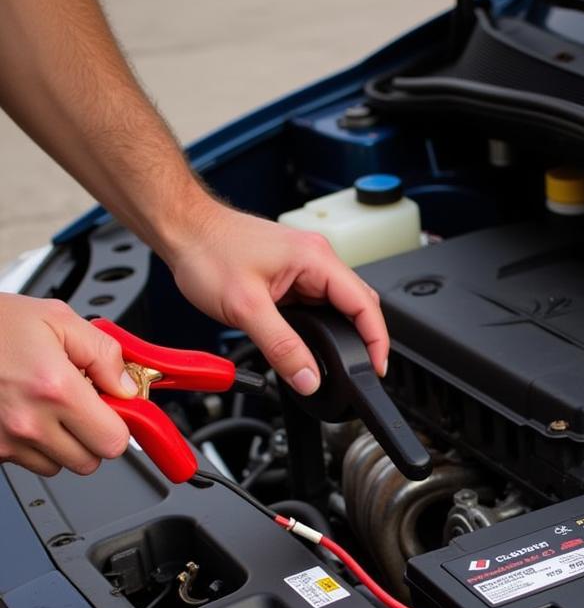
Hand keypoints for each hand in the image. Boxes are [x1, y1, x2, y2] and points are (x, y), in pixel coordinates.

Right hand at [0, 294, 135, 475]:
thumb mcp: (57, 319)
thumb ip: (104, 354)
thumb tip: (127, 387)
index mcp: (54, 390)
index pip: (113, 442)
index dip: (117, 425)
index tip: (110, 410)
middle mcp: (28, 422)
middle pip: (89, 461)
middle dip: (91, 436)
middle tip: (78, 406)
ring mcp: (4, 441)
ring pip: (57, 465)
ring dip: (60, 443)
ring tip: (43, 405)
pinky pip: (26, 462)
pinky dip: (30, 445)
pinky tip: (21, 412)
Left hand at [165, 201, 388, 394]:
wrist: (181, 228)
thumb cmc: (207, 251)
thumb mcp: (246, 308)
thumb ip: (282, 348)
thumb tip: (310, 378)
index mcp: (316, 259)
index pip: (365, 305)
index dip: (377, 341)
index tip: (377, 368)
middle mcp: (317, 258)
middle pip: (359, 305)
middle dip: (364, 340)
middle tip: (360, 370)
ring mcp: (305, 266)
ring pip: (338, 306)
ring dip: (340, 333)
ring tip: (337, 360)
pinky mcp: (291, 274)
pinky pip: (317, 305)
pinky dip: (320, 327)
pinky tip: (311, 342)